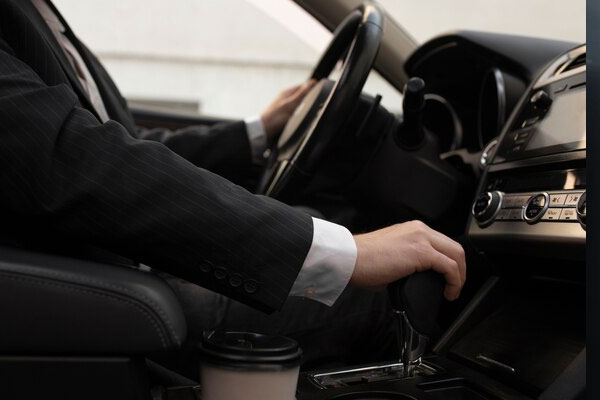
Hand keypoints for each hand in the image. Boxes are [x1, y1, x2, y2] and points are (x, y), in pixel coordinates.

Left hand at [260, 79, 316, 143]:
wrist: (263, 130)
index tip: (321, 93)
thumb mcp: (292, 104)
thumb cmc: (276, 118)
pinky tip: (300, 119)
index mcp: (287, 92)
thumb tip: (313, 82)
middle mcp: (286, 97)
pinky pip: (295, 112)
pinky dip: (299, 114)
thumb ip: (302, 93)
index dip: (313, 88)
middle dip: (309, 98)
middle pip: (302, 95)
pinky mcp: (283, 114)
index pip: (304, 85)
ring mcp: (284, 106)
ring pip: (299, 104)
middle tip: (316, 105)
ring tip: (308, 113)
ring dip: (305, 107)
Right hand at [351, 220, 465, 300]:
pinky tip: (449, 292)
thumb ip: (406, 261)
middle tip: (455, 286)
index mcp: (412, 229)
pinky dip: (454, 281)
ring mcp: (421, 239)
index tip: (447, 277)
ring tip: (453, 291)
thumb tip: (412, 278)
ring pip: (456, 255)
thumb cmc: (362, 260)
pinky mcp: (422, 252)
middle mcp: (419, 230)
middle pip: (454, 247)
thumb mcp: (390, 254)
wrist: (351, 257)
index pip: (442, 243)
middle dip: (460, 269)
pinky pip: (450, 267)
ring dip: (460, 276)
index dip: (450, 262)